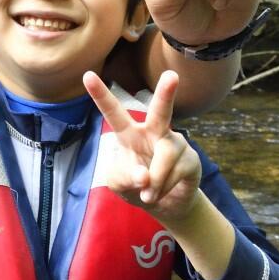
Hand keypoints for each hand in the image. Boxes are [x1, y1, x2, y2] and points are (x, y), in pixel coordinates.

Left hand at [83, 70, 201, 222]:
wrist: (163, 205)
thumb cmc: (134, 185)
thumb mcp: (117, 183)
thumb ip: (123, 177)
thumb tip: (144, 176)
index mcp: (128, 133)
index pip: (113, 111)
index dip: (100, 94)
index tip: (87, 75)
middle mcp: (154, 131)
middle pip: (160, 111)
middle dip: (166, 93)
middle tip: (171, 76)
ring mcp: (175, 143)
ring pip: (165, 157)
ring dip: (154, 181)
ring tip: (147, 195)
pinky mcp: (191, 158)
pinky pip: (176, 172)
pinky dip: (164, 188)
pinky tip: (162, 192)